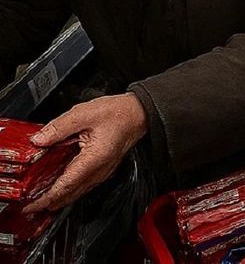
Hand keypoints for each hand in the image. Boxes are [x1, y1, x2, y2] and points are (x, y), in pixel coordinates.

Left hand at [25, 93, 147, 212]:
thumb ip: (59, 127)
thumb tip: (38, 140)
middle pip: (71, 194)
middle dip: (49, 203)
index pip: (66, 185)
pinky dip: (70, 190)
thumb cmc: (119, 112)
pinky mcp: (104, 168)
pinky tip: (62, 188)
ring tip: (42, 201)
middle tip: (31, 207)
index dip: (46, 198)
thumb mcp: (84, 113)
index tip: (31, 205)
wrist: (139, 112)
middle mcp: (99, 170)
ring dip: (59, 198)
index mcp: (94, 158)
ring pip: (77, 192)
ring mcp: (103, 171)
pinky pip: (84, 185)